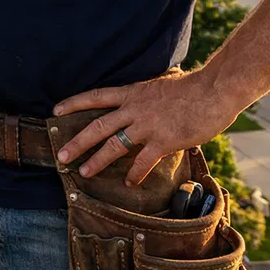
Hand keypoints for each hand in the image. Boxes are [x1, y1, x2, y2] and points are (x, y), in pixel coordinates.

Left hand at [52, 71, 244, 184]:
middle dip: (77, 142)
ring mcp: (148, 126)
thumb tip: (141, 101)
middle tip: (61, 155)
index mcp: (132, 93)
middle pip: (98, 126)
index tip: (55, 110)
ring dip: (97, 161)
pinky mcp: (163, 141)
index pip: (96, 96)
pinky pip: (142, 161)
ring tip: (84, 172)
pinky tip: (128, 183)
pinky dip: (134, 173)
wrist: (213, 91)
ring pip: (114, 146)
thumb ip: (146, 97)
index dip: (74, 103)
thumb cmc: (191, 88)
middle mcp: (135, 109)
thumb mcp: (160, 86)